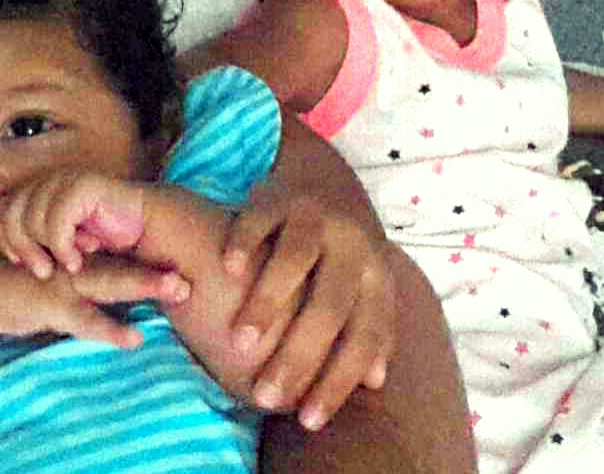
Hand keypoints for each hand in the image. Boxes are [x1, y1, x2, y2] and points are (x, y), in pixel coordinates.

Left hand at [0, 172, 148, 278]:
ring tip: (67, 265)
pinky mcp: (83, 186)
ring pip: (30, 220)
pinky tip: (78, 259)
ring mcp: (65, 179)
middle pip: (8, 215)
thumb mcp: (60, 242)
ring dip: (47, 249)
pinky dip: (63, 246)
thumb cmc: (103, 238)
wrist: (145, 227)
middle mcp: (47, 180)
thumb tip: (2, 255)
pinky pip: (56, 221)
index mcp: (37, 190)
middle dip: (23, 248)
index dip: (4, 241)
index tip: (21, 264)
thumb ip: (33, 240)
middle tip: (43, 271)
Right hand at [0, 252, 188, 347]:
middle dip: (166, 262)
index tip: (203, 256)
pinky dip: (110, 330)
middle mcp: (86, 265)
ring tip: (178, 288)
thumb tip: (140, 286)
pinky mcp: (53, 305)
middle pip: (132, 261)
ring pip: (113, 282)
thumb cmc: (34, 283)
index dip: (166, 252)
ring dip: (145, 284)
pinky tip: (134, 339)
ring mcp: (70, 282)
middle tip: (201, 262)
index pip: (135, 251)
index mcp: (94, 258)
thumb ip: (104, 279)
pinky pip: (85, 320)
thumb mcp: (71, 277)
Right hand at [223, 179, 396, 431]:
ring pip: (295, 259)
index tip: (307, 420)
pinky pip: (260, 219)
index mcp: (376, 276)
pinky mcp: (280, 195)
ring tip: (241, 342)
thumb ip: (369, 331)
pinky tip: (227, 271)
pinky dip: (244, 244)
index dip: (339, 381)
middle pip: (330, 306)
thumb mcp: (363, 289)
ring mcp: (316, 216)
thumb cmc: (339, 258)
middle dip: (297, 355)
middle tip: (265, 395)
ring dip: (268, 303)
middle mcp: (352, 246)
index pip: (365, 335)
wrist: (325, 183)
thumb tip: (374, 382)